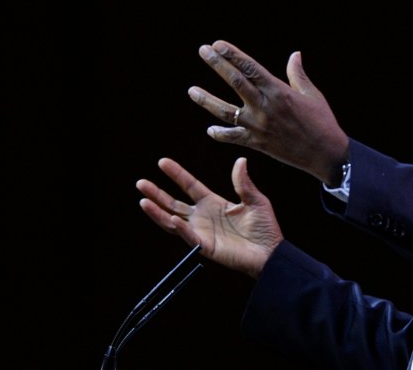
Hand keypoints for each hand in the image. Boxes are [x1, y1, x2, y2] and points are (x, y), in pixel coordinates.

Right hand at [137, 156, 282, 278]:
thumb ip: (243, 182)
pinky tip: (172, 218)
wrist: (271, 252)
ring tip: (143, 200)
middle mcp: (203, 217)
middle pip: (174, 203)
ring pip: (173, 220)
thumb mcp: (255, 200)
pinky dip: (180, 228)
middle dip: (157, 193)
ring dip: (158, 211)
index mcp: (213, 203)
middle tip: (141, 183)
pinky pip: (189, 236)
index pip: (190, 186)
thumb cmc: (265, 228)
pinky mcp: (205, 247)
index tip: (162, 162)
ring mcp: (202, 232)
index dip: (177, 174)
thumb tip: (240, 160)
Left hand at [187, 40, 349, 185]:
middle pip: (236, 82)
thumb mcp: (311, 94)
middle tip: (203, 50)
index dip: (233, 55)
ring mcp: (258, 126)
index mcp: (279, 91)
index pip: (250, 68)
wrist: (325, 154)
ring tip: (191, 90)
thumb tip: (295, 54)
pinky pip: (233, 137)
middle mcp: (265, 107)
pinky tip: (209, 129)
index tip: (218, 44)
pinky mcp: (257, 143)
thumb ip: (298, 74)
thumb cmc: (321, 120)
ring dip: (207, 100)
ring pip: (225, 112)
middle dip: (218, 64)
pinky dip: (220, 134)